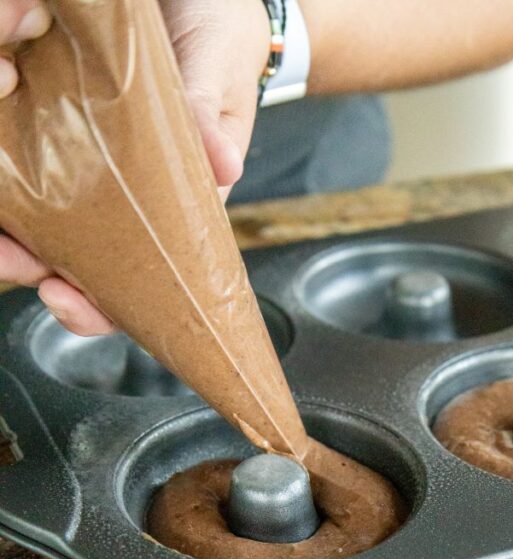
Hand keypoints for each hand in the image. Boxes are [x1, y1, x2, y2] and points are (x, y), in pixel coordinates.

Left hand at [0, 0, 270, 336]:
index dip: (101, 303)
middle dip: (35, 267)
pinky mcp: (60, 118)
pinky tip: (0, 159)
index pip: (143, 275)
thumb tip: (224, 168)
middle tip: (9, 258)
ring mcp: (90, 158)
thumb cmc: (223, 35)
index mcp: (176, 200)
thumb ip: (213, 114)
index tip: (63, 297)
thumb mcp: (221, 69)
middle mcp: (128, 190)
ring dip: (11, 228)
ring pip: (44, 213)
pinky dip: (7, 169)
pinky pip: (26, 154)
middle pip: (80, 255)